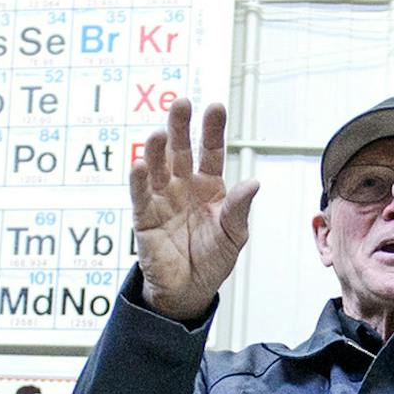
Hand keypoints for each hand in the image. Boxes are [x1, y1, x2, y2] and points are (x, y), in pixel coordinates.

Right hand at [131, 99, 260, 321]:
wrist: (189, 290)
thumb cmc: (213, 259)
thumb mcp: (234, 234)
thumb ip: (239, 208)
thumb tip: (254, 182)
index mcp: (209, 186)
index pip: (210, 151)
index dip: (212, 130)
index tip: (215, 107)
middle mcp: (183, 186)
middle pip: (181, 150)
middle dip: (180, 127)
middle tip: (181, 103)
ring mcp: (162, 199)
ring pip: (158, 167)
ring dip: (156, 149)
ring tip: (157, 134)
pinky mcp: (144, 218)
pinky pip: (140, 195)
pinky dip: (139, 180)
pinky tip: (140, 165)